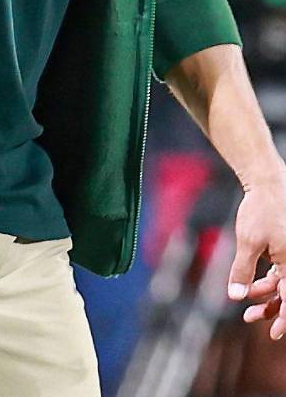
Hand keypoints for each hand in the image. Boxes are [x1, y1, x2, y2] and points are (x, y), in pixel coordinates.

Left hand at [228, 176, 285, 339]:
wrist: (266, 183)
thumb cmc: (259, 210)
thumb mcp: (248, 242)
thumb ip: (243, 270)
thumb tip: (235, 296)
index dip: (284, 319)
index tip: (273, 334)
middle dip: (270, 307)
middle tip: (250, 318)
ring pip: (283, 283)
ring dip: (266, 294)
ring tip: (246, 304)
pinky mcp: (285, 248)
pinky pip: (281, 271)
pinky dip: (267, 280)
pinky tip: (253, 287)